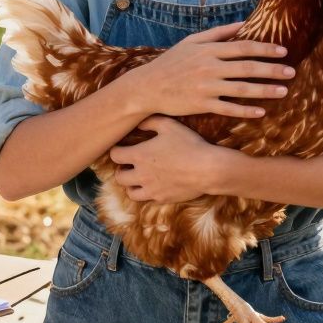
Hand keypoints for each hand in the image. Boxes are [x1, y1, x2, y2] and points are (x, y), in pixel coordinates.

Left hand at [108, 116, 223, 202]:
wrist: (207, 169)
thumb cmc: (189, 144)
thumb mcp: (169, 126)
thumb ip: (150, 122)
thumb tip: (138, 124)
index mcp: (139, 155)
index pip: (115, 156)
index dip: (116, 151)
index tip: (121, 148)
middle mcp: (141, 175)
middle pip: (119, 177)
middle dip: (121, 170)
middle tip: (129, 165)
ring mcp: (151, 189)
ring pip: (130, 193)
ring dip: (131, 185)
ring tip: (138, 178)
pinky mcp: (163, 199)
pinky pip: (148, 200)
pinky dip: (147, 193)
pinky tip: (154, 186)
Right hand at [121, 21, 292, 118]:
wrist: (147, 86)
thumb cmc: (171, 63)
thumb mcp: (191, 42)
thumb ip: (218, 33)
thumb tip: (242, 24)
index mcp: (208, 50)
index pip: (243, 47)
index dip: (265, 48)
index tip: (283, 51)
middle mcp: (209, 67)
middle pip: (247, 67)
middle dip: (272, 69)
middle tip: (291, 72)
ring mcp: (206, 87)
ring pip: (241, 89)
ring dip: (265, 90)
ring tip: (283, 91)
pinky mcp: (201, 104)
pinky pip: (228, 108)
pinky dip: (245, 111)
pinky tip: (261, 112)